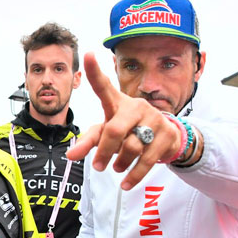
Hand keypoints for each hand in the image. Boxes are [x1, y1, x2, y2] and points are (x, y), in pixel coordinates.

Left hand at [67, 53, 181, 189]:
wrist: (165, 136)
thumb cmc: (128, 130)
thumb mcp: (106, 132)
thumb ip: (88, 142)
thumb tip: (70, 155)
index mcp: (117, 102)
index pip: (104, 86)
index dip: (94, 71)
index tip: (87, 55)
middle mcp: (135, 107)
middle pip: (115, 130)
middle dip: (104, 151)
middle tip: (97, 166)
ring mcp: (153, 119)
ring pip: (132, 147)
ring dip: (120, 163)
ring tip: (116, 168)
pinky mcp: (167, 135)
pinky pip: (148, 160)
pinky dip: (134, 175)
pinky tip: (126, 182)